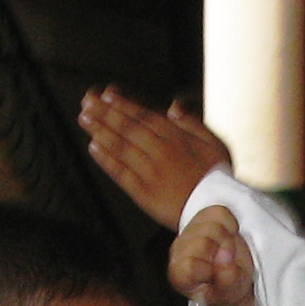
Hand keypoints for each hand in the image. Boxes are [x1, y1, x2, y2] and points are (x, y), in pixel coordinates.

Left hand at [79, 89, 231, 228]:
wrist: (220, 210)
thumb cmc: (218, 177)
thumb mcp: (214, 143)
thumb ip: (192, 124)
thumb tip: (173, 107)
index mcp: (176, 138)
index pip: (144, 116)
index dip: (123, 105)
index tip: (106, 95)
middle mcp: (160, 151)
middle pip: (127, 128)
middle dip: (105, 112)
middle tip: (87, 101)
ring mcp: (151, 173)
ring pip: (121, 147)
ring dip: (100, 131)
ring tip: (84, 118)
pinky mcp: (145, 194)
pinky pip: (122, 174)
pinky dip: (107, 160)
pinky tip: (94, 147)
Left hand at [170, 207, 254, 305]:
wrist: (232, 278)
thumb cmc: (225, 290)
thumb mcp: (229, 295)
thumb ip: (227, 280)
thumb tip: (224, 254)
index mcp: (179, 275)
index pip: (190, 266)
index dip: (209, 270)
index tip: (215, 277)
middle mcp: (179, 251)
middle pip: (204, 244)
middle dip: (223, 255)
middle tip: (225, 265)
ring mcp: (189, 230)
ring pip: (214, 226)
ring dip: (228, 242)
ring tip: (226, 254)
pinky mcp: (203, 215)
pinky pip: (221, 213)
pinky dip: (231, 226)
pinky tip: (228, 238)